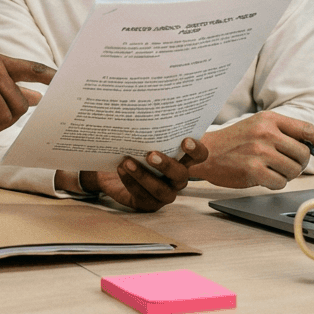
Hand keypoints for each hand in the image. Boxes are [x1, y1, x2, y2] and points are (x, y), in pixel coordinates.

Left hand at [79, 137, 208, 212]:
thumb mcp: (142, 139)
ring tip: (127, 162)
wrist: (114, 169)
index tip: (185, 141)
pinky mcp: (149, 203)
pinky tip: (120, 170)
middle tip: (151, 154)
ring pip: (161, 190)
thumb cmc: (134, 150)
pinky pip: (143, 197)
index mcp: (182, 160)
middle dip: (166, 165)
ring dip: (144, 176)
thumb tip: (143, 109)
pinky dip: (131, 182)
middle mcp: (177, 178)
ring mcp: (165, 193)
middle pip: (180, 175)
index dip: (196, 150)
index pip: (199, 156)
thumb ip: (150, 130)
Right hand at [189, 111, 313, 189]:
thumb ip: (282, 133)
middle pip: (303, 153)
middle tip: (285, 165)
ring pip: (294, 170)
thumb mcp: (257, 127)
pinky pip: (280, 182)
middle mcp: (266, 133)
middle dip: (299, 163)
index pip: (307, 130)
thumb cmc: (233, 142)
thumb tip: (313, 149)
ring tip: (270, 170)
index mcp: (270, 119)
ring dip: (287, 174)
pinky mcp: (253, 170)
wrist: (203, 152)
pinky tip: (263, 178)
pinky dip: (275, 183)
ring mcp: (259, 151)